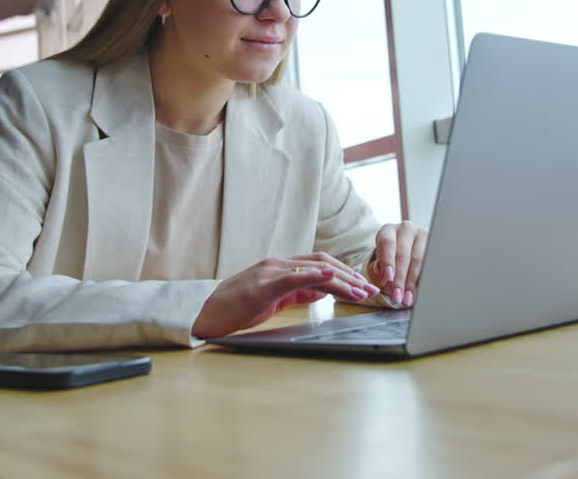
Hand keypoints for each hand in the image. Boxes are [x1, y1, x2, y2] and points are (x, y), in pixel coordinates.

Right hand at [192, 253, 380, 338]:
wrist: (206, 314)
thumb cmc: (237, 308)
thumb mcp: (275, 298)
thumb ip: (298, 291)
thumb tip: (325, 289)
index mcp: (282, 268)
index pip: (321, 264)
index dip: (346, 274)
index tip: (365, 287)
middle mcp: (278, 264)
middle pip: (323, 263)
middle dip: (350, 276)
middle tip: (371, 290)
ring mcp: (270, 272)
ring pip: (314, 269)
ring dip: (342, 280)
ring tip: (360, 291)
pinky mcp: (262, 286)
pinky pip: (293, 277)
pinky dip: (315, 277)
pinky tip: (332, 279)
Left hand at [366, 221, 427, 306]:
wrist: (405, 250)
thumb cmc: (389, 258)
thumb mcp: (379, 261)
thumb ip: (376, 268)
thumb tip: (381, 272)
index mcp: (388, 230)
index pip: (387, 244)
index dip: (387, 261)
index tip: (388, 278)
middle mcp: (406, 229)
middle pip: (403, 254)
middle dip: (400, 279)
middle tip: (397, 297)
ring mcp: (423, 235)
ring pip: (419, 260)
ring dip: (412, 283)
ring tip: (407, 299)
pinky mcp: (434, 245)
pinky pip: (429, 265)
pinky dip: (423, 281)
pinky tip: (418, 292)